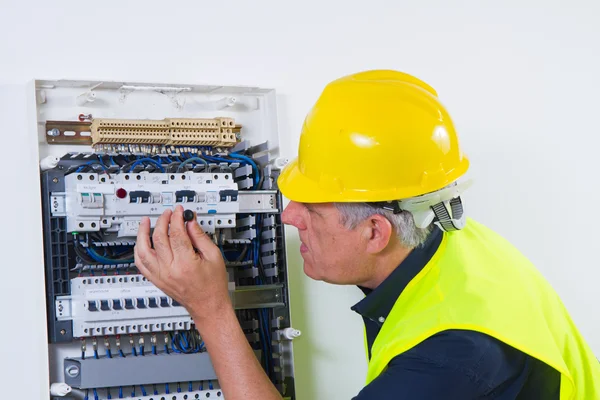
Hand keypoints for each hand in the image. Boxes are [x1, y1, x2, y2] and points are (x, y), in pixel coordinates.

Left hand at [134, 205, 230, 320]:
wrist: (208, 306)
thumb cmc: (213, 285)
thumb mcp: (214, 256)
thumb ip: (200, 237)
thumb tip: (190, 222)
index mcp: (186, 264)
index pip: (177, 234)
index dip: (177, 218)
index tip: (179, 211)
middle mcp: (170, 270)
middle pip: (159, 239)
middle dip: (163, 221)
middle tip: (168, 213)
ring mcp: (161, 276)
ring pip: (143, 251)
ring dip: (142, 234)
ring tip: (145, 222)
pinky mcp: (156, 280)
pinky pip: (140, 264)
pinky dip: (138, 251)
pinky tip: (140, 242)